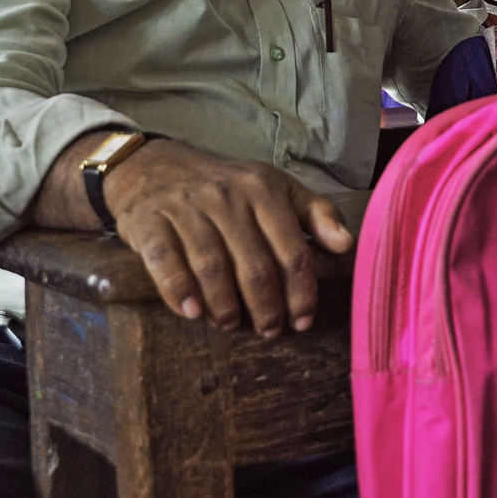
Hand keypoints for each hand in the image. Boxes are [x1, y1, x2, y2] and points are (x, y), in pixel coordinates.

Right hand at [103, 139, 352, 337]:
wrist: (157, 166)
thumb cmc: (229, 186)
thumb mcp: (278, 188)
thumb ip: (317, 214)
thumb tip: (347, 245)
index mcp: (264, 189)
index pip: (292, 251)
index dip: (301, 292)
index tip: (303, 321)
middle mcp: (227, 197)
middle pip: (254, 266)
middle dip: (266, 307)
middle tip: (269, 331)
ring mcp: (186, 208)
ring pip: (212, 267)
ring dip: (225, 305)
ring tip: (231, 324)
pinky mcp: (149, 221)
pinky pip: (164, 261)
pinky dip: (178, 290)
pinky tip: (192, 312)